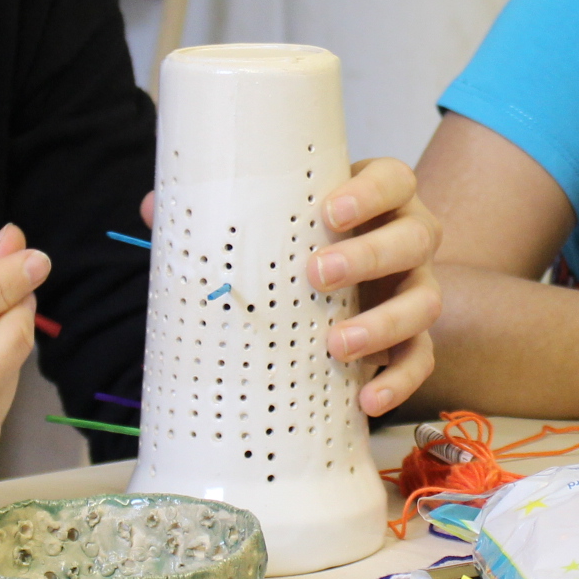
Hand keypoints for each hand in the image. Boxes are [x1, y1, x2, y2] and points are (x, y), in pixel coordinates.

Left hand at [139, 158, 439, 416]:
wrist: (342, 285)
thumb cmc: (301, 241)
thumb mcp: (273, 220)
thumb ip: (222, 212)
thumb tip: (153, 207)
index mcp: (380, 198)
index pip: (394, 180)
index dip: (370, 193)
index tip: (329, 211)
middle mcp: (409, 238)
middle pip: (416, 237)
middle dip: (368, 256)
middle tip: (316, 275)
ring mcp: (416, 288)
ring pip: (425, 301)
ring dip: (384, 323)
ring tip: (336, 345)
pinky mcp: (415, 338)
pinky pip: (421, 359)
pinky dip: (399, 381)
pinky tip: (367, 398)